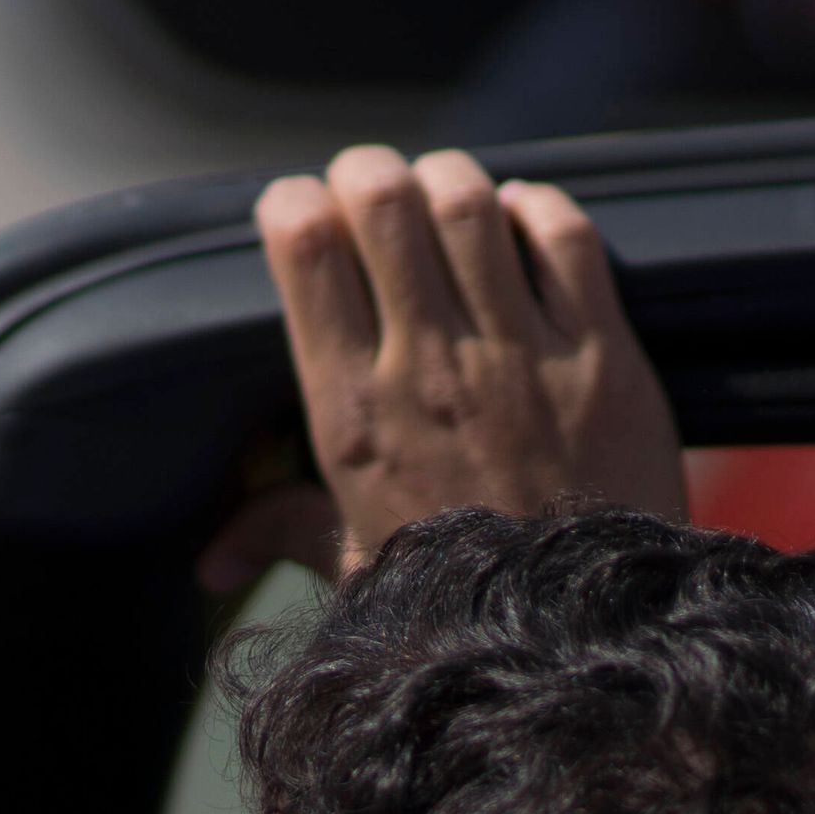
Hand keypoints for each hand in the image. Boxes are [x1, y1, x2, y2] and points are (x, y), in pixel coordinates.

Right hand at [212, 145, 688, 586]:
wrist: (581, 641)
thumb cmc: (456, 600)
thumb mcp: (354, 567)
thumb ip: (279, 535)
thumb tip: (211, 565)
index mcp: (351, 412)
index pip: (302, 251)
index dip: (295, 205)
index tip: (303, 212)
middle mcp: (429, 369)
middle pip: (383, 203)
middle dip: (369, 172)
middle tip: (373, 186)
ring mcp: (521, 357)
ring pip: (470, 204)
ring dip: (450, 180)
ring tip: (445, 195)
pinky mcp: (603, 357)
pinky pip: (566, 238)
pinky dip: (538, 210)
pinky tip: (524, 224)